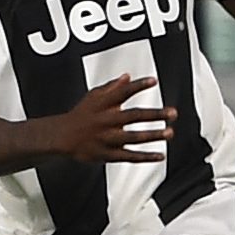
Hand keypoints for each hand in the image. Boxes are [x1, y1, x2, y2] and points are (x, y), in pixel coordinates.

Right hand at [48, 72, 171, 163]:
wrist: (62, 137)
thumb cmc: (81, 115)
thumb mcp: (93, 96)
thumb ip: (111, 87)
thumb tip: (128, 77)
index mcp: (103, 104)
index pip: (122, 92)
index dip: (138, 86)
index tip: (153, 81)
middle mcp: (106, 120)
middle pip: (133, 116)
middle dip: (154, 114)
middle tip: (172, 112)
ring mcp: (107, 138)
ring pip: (133, 137)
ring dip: (153, 135)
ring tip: (169, 132)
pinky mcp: (107, 154)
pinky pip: (129, 156)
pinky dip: (145, 157)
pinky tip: (160, 155)